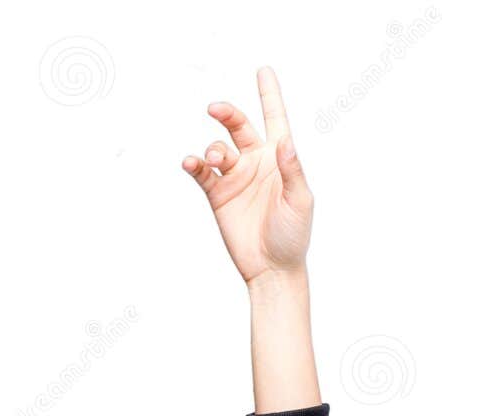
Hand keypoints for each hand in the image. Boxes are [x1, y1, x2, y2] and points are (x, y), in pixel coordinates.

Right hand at [182, 65, 312, 285]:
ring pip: (218, 148)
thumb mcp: (300, 202)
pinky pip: (201, 171)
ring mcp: (235, 177)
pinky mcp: (217, 194)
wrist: (272, 268)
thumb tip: (286, 142)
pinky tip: (192, 163)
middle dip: (227, 113)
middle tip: (215, 109)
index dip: (269, 95)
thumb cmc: (293, 236)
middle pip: (238, 126)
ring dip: (213, 149)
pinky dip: (194, 163)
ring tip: (214, 161)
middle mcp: (256, 163)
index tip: (263, 70)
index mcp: (279, 159)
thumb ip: (292, 170)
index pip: (275, 119)